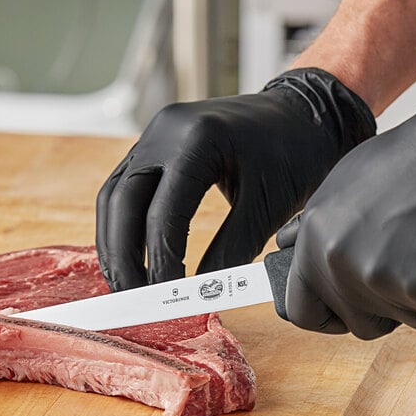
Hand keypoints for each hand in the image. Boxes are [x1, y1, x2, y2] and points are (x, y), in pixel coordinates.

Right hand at [96, 69, 374, 289]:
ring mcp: (155, 135)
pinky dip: (123, 223)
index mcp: (197, 139)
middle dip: (124, 256)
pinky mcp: (155, 145)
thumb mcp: (268, 205)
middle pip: (122, 202)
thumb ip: (231, 249)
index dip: (161, 261)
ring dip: (115, 242)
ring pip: (115, 195)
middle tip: (135, 299)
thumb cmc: (294, 156)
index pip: (163, 212)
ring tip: (128, 284)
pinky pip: (125, 187)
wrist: (301, 116)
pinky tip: (131, 254)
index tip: (167, 299)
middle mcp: (165, 131)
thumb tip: (201, 293)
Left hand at [277, 58, 415, 339]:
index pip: (303, 311)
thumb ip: (310, 227)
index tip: (338, 314)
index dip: (323, 316)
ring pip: (405, 319)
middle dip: (380, 307)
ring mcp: (385, 285)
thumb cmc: (407, 162)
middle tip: (400, 270)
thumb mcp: (340, 185)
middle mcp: (342, 269)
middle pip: (359, 324)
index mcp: (315, 246)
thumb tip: (286, 246)